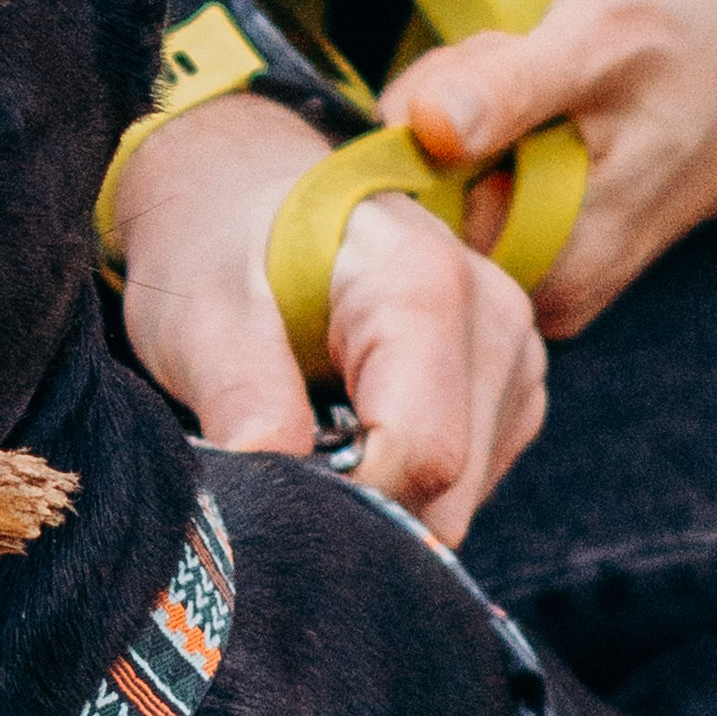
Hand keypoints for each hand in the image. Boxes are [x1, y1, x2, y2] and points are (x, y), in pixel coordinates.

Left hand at [113, 90, 546, 541]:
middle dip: (360, 511)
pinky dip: (399, 488)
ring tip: (310, 436)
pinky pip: (462, 491)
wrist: (252, 204)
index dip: (343, 504)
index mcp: (425, 280)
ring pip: (457, 501)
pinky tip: (347, 436)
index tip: (275, 501)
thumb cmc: (221, 248)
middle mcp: (494, 315)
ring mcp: (513, 357)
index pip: (421, 452)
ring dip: (379, 501)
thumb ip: (240, 393)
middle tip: (279, 473)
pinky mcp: (510, 396)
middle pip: (448, 485)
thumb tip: (274, 489)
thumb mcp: (202, 310)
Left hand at [382, 0, 716, 335]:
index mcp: (554, 273)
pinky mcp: (541, 236)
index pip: (413, 218)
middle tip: (528, 61)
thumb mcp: (602, 38)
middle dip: (453, 116)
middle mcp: (544, 294)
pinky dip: (495, 122)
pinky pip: (473, 175)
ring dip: (475, 112)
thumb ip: (509, 89)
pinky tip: (551, 94)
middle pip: (420, 201)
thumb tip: (421, 127)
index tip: (495, 75)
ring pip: (443, 181)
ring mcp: (542, 268)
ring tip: (552, 74)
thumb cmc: (705, 31)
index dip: (429, 128)